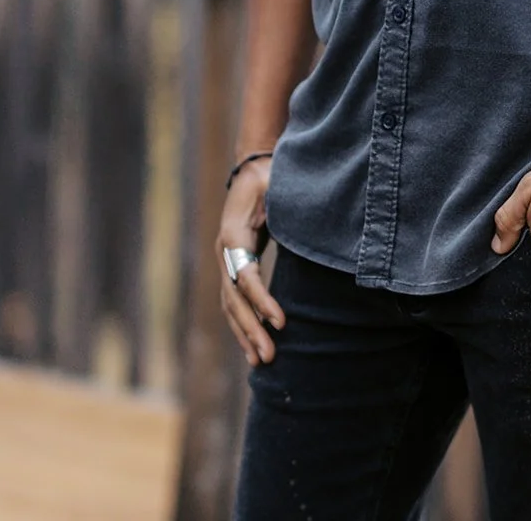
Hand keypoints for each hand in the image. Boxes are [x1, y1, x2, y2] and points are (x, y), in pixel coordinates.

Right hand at [216, 157, 283, 365]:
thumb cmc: (270, 175)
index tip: (281, 322)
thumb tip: (305, 222)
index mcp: (233, 232)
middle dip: (250, 329)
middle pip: (233, 298)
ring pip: (231, 305)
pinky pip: (235, 301)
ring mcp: (226, 260)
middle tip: (269, 356)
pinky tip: (253, 346)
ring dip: (245, 333)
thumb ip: (284, 202)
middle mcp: (224, 250)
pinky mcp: (234, 266)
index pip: (244, 275)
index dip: (261, 300)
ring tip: (262, 361)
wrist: (253, 169)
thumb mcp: (276, 182)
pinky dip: (243, 324)